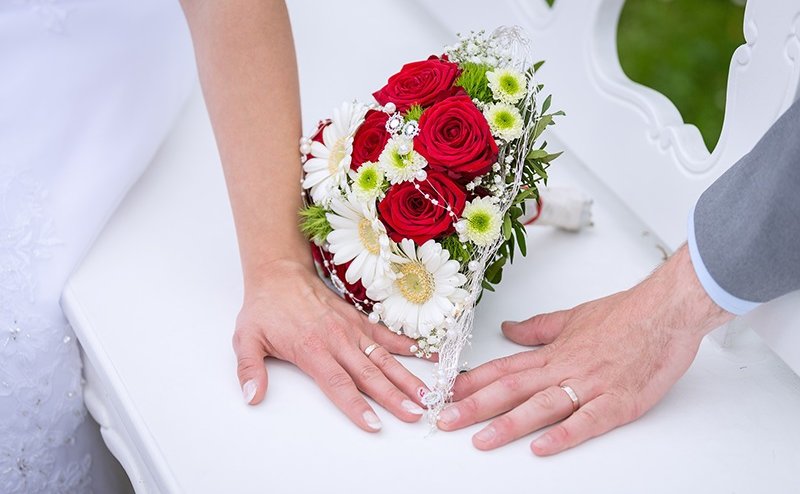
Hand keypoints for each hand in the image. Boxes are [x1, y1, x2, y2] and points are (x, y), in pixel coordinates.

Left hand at [233, 259, 427, 430]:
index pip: (338, 384)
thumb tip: (252, 397)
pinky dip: (410, 346)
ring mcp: (352, 330)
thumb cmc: (265, 308)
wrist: (280, 274)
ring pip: (385, 358)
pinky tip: (430, 356)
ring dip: (407, 378)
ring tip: (429, 395)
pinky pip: (388, 336)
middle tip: (416, 414)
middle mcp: (338, 340)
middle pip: (370, 375)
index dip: (356, 406)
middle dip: (394, 397)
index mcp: (312, 349)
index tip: (374, 425)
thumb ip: (249, 370)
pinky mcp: (360, 321)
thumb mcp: (246, 339)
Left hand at [437, 245, 732, 454]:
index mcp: (553, 352)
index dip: (472, 383)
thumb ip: (538, 328)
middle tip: (445, 421)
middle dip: (475, 407)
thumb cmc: (626, 314)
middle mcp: (565, 369)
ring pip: (541, 406)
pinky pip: (587, 421)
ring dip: (508, 424)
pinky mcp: (618, 402)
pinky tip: (542, 446)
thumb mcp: (572, 317)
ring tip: (481, 440)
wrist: (666, 310)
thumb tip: (510, 329)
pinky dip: (564, 435)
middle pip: (511, 389)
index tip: (446, 394)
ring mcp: (590, 386)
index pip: (503, 369)